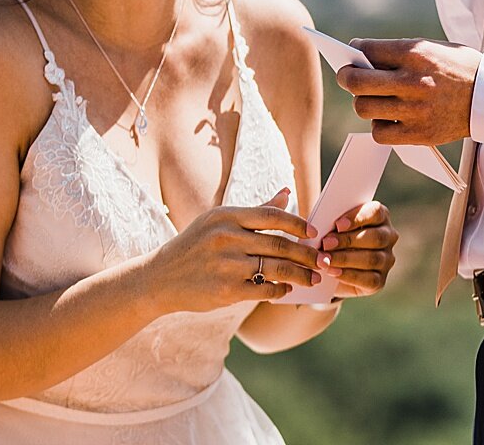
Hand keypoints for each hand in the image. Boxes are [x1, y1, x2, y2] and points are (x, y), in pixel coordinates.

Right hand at [147, 189, 322, 312]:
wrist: (160, 277)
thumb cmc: (194, 246)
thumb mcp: (218, 221)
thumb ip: (255, 210)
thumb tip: (287, 193)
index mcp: (226, 216)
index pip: (272, 216)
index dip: (298, 223)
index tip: (313, 233)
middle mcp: (227, 238)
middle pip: (279, 245)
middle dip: (306, 255)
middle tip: (323, 261)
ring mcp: (226, 265)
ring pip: (276, 269)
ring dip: (300, 275)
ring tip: (312, 278)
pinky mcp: (226, 290)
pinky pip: (264, 290)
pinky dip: (280, 290)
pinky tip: (287, 290)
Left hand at [315, 200, 397, 297]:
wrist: (329, 265)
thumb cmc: (332, 237)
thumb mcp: (332, 225)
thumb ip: (333, 221)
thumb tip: (324, 223)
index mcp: (381, 216)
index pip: (376, 212)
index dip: (358, 218)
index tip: (338, 225)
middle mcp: (388, 237)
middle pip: (375, 237)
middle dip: (348, 240)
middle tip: (325, 243)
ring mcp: (386, 260)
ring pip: (372, 259)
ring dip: (345, 259)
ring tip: (325, 259)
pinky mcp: (380, 280)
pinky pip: (369, 279)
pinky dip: (348, 275)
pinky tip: (333, 272)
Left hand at [336, 39, 481, 145]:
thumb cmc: (459, 68)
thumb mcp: (433, 48)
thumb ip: (400, 53)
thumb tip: (364, 58)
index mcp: (416, 53)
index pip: (368, 50)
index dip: (354, 51)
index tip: (352, 54)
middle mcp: (412, 81)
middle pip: (357, 82)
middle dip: (346, 77)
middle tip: (347, 77)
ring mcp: (415, 109)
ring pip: (364, 108)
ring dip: (363, 103)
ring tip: (371, 99)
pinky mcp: (419, 133)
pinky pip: (380, 133)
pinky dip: (379, 126)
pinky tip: (388, 118)